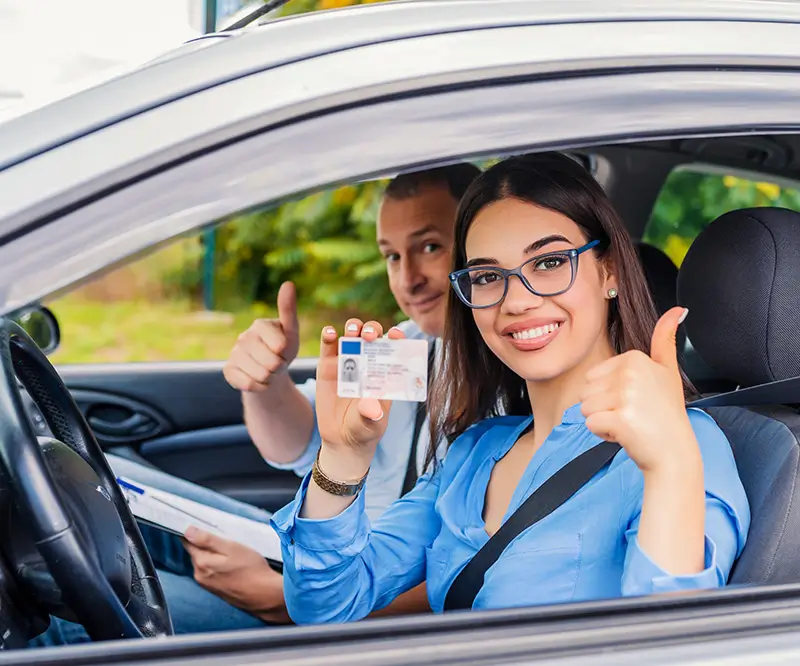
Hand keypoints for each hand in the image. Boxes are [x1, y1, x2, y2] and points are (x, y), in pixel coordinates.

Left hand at [182, 527, 290, 623]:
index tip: (206, 527)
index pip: (188, 542)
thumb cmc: (251, 570)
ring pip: (204, 562)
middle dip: (207, 544)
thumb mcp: (232, 548)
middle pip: (196, 552)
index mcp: (202, 563)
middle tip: (226, 540)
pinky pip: (211, 572)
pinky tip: (232, 565)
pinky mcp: (215, 590)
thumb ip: (208, 540)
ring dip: (214, 555)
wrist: (264, 595)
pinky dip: (218, 565)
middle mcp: (200, 576)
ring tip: (232, 553)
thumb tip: (188, 532)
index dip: (195, 532)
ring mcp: (207, 585)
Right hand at [223, 281, 299, 392]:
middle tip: (276, 362)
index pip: (280, 346)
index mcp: (259, 325)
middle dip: (279, 367)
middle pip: (272, 363)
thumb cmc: (283, 348)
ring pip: (261, 375)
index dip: (286, 353)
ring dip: (270, 377)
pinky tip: (257, 378)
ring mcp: (234, 354)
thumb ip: (289, 309)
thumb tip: (288, 283)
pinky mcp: (228, 370)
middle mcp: (243, 337)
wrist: (270, 370)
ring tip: (268, 369)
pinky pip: (249, 384)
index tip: (283, 349)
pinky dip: (259, 386)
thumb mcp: (291, 331)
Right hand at [315, 319, 403, 459]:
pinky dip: (328, 336)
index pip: (394, 348)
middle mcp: (368, 362)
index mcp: (385, 372)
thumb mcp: (372, 424)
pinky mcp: (327, 366)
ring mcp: (347, 362)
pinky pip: (328, 346)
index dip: (397, 338)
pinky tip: (330, 333)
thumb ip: (372, 415)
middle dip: (372, 330)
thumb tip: (370, 406)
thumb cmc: (365, 429)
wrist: (342, 440)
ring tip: (352, 332)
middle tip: (369, 336)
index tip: (396, 335)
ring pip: (352, 335)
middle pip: (372, 335)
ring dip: (353, 328)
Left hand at [580, 307, 695, 473]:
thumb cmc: (666, 413)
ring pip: (585, 408)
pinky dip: (603, 434)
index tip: (636, 400)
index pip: (594, 376)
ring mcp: (625, 397)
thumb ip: (665, 339)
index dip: (609, 392)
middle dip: (603, 407)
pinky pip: (590, 424)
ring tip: (630, 423)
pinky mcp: (619, 420)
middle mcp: (630, 374)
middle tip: (632, 414)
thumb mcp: (667, 371)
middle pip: (586, 390)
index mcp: (636, 358)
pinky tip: (625, 434)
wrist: (674, 451)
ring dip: (602, 420)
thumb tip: (678, 310)